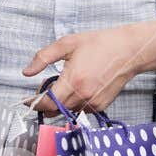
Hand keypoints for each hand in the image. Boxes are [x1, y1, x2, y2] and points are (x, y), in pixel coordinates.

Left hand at [23, 23, 154, 114]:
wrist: (128, 51)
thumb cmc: (100, 44)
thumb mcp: (67, 44)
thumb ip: (43, 58)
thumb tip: (26, 72)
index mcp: (73, 80)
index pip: (47, 103)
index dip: (34, 103)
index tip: (28, 100)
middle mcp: (83, 96)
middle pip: (55, 110)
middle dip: (47, 101)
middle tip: (48, 86)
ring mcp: (93, 103)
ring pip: (67, 111)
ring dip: (61, 102)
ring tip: (67, 83)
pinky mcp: (101, 106)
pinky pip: (80, 110)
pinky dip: (75, 102)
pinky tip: (80, 87)